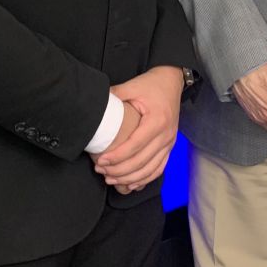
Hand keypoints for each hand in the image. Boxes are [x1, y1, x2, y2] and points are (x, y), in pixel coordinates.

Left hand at [93, 66, 183, 192]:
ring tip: (111, 179)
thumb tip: (95, 104)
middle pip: (142, 162)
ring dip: (130, 179)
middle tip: (101, 171)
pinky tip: (130, 184)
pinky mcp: (170, 146)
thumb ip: (114, 95)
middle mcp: (166, 135)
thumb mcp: (132, 85)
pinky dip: (145, 179)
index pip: (135, 146)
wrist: (171, 82)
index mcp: (157, 121)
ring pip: (150, 170)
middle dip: (119, 171)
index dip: (117, 157)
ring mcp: (169, 142)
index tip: (101, 161)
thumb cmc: (151, 84)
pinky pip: (159, 168)